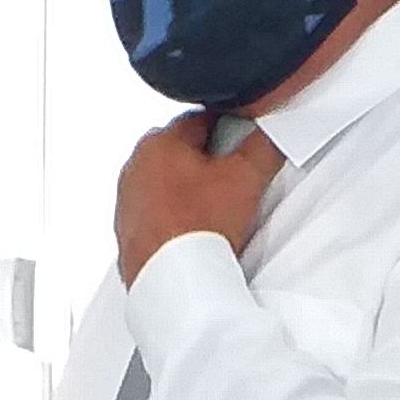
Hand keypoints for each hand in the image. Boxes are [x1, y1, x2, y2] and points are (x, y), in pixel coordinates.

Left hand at [113, 114, 278, 280]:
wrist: (173, 280)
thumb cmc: (197, 228)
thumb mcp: (246, 177)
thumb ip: (263, 145)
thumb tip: (272, 132)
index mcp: (159, 142)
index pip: (201, 119)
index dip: (229, 128)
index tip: (244, 142)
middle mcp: (135, 166)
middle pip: (182, 152)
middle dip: (207, 161)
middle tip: (234, 181)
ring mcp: (128, 201)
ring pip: (166, 183)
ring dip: (188, 191)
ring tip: (216, 211)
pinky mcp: (127, 231)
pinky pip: (156, 214)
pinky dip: (173, 218)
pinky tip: (194, 232)